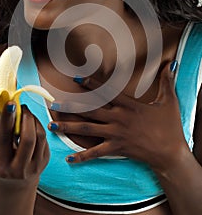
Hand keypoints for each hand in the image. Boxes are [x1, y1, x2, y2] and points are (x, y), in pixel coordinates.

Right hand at [0, 103, 49, 186]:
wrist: (16, 183)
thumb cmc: (2, 161)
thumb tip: (8, 110)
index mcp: (1, 165)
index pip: (5, 138)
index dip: (8, 119)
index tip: (11, 103)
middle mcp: (19, 169)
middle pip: (28, 138)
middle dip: (26, 118)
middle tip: (22, 107)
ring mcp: (35, 166)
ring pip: (40, 135)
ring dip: (34, 120)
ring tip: (27, 115)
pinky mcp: (45, 161)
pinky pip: (45, 138)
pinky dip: (38, 127)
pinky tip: (31, 125)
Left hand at [48, 62, 188, 170]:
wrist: (170, 152)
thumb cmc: (169, 126)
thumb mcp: (169, 101)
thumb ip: (167, 82)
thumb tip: (170, 64)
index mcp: (128, 105)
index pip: (106, 92)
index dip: (90, 84)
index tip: (75, 78)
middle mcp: (118, 118)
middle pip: (89, 110)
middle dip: (70, 107)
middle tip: (54, 104)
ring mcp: (115, 134)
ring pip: (87, 130)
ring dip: (69, 127)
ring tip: (53, 125)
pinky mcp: (116, 148)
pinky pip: (96, 152)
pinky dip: (82, 156)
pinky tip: (69, 158)